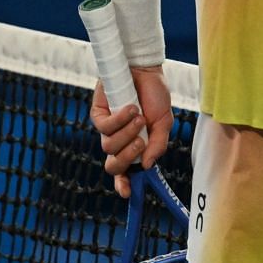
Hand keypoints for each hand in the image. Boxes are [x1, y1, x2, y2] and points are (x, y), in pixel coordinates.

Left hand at [89, 66, 173, 198]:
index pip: (125, 172)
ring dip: (127, 133)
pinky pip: (104, 128)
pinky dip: (120, 119)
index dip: (123, 184)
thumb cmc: (155, 96)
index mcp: (135, 147)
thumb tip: (148, 166)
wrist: (145, 70)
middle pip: (114, 166)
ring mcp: (107, 130)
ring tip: (139, 116)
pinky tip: (131, 107)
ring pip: (109, 148)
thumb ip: (158, 145)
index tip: (126, 192)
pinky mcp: (98, 116)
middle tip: (141, 142)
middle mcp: (119, 142)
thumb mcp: (164, 122)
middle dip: (127, 158)